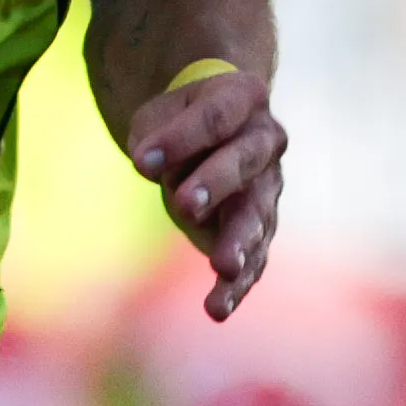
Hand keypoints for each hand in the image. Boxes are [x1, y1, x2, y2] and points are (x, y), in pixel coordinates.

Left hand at [132, 65, 281, 319]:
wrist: (208, 132)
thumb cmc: (180, 118)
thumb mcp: (159, 114)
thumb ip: (157, 136)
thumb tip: (148, 163)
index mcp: (243, 96)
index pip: (216, 116)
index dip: (180, 139)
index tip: (138, 163)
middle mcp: (266, 141)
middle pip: (244, 163)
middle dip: (216, 184)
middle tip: (186, 206)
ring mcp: (267, 187)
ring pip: (256, 215)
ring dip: (240, 242)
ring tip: (225, 268)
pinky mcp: (258, 228)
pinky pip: (253, 257)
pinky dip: (237, 284)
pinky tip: (217, 308)